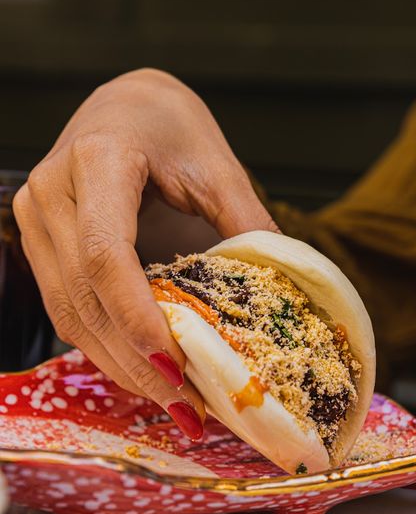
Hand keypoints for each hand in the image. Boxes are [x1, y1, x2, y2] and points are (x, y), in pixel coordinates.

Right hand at [13, 69, 277, 438]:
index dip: (137, 318)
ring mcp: (36, 220)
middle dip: (135, 359)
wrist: (122, 107)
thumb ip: (244, 222)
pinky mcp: (38, 245)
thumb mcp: (217, 165)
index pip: (105, 255)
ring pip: (69, 312)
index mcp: (97, 160)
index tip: (178, 368)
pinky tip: (147, 374)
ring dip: (120, 364)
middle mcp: (51, 192)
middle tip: (187, 407)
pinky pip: (68, 308)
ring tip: (173, 404)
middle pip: (83, 295)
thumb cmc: (170, 127)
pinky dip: (108, 347)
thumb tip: (281, 293)